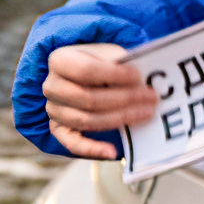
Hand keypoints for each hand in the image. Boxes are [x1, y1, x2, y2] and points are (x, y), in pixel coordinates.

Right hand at [41, 43, 156, 160]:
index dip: (114, 75)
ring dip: (119, 119)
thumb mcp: (106, 52)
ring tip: (145, 114)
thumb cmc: (98, 61)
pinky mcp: (59, 129)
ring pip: (87, 120)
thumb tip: (140, 77)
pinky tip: (113, 152)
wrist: (81, 75)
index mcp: (59, 60)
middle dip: (124, 99)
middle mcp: (52, 86)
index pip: (86, 70)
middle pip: (89, 98)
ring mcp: (53, 110)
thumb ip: (118, 61)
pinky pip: (73, 143)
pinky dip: (93, 149)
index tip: (138, 76)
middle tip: (151, 98)